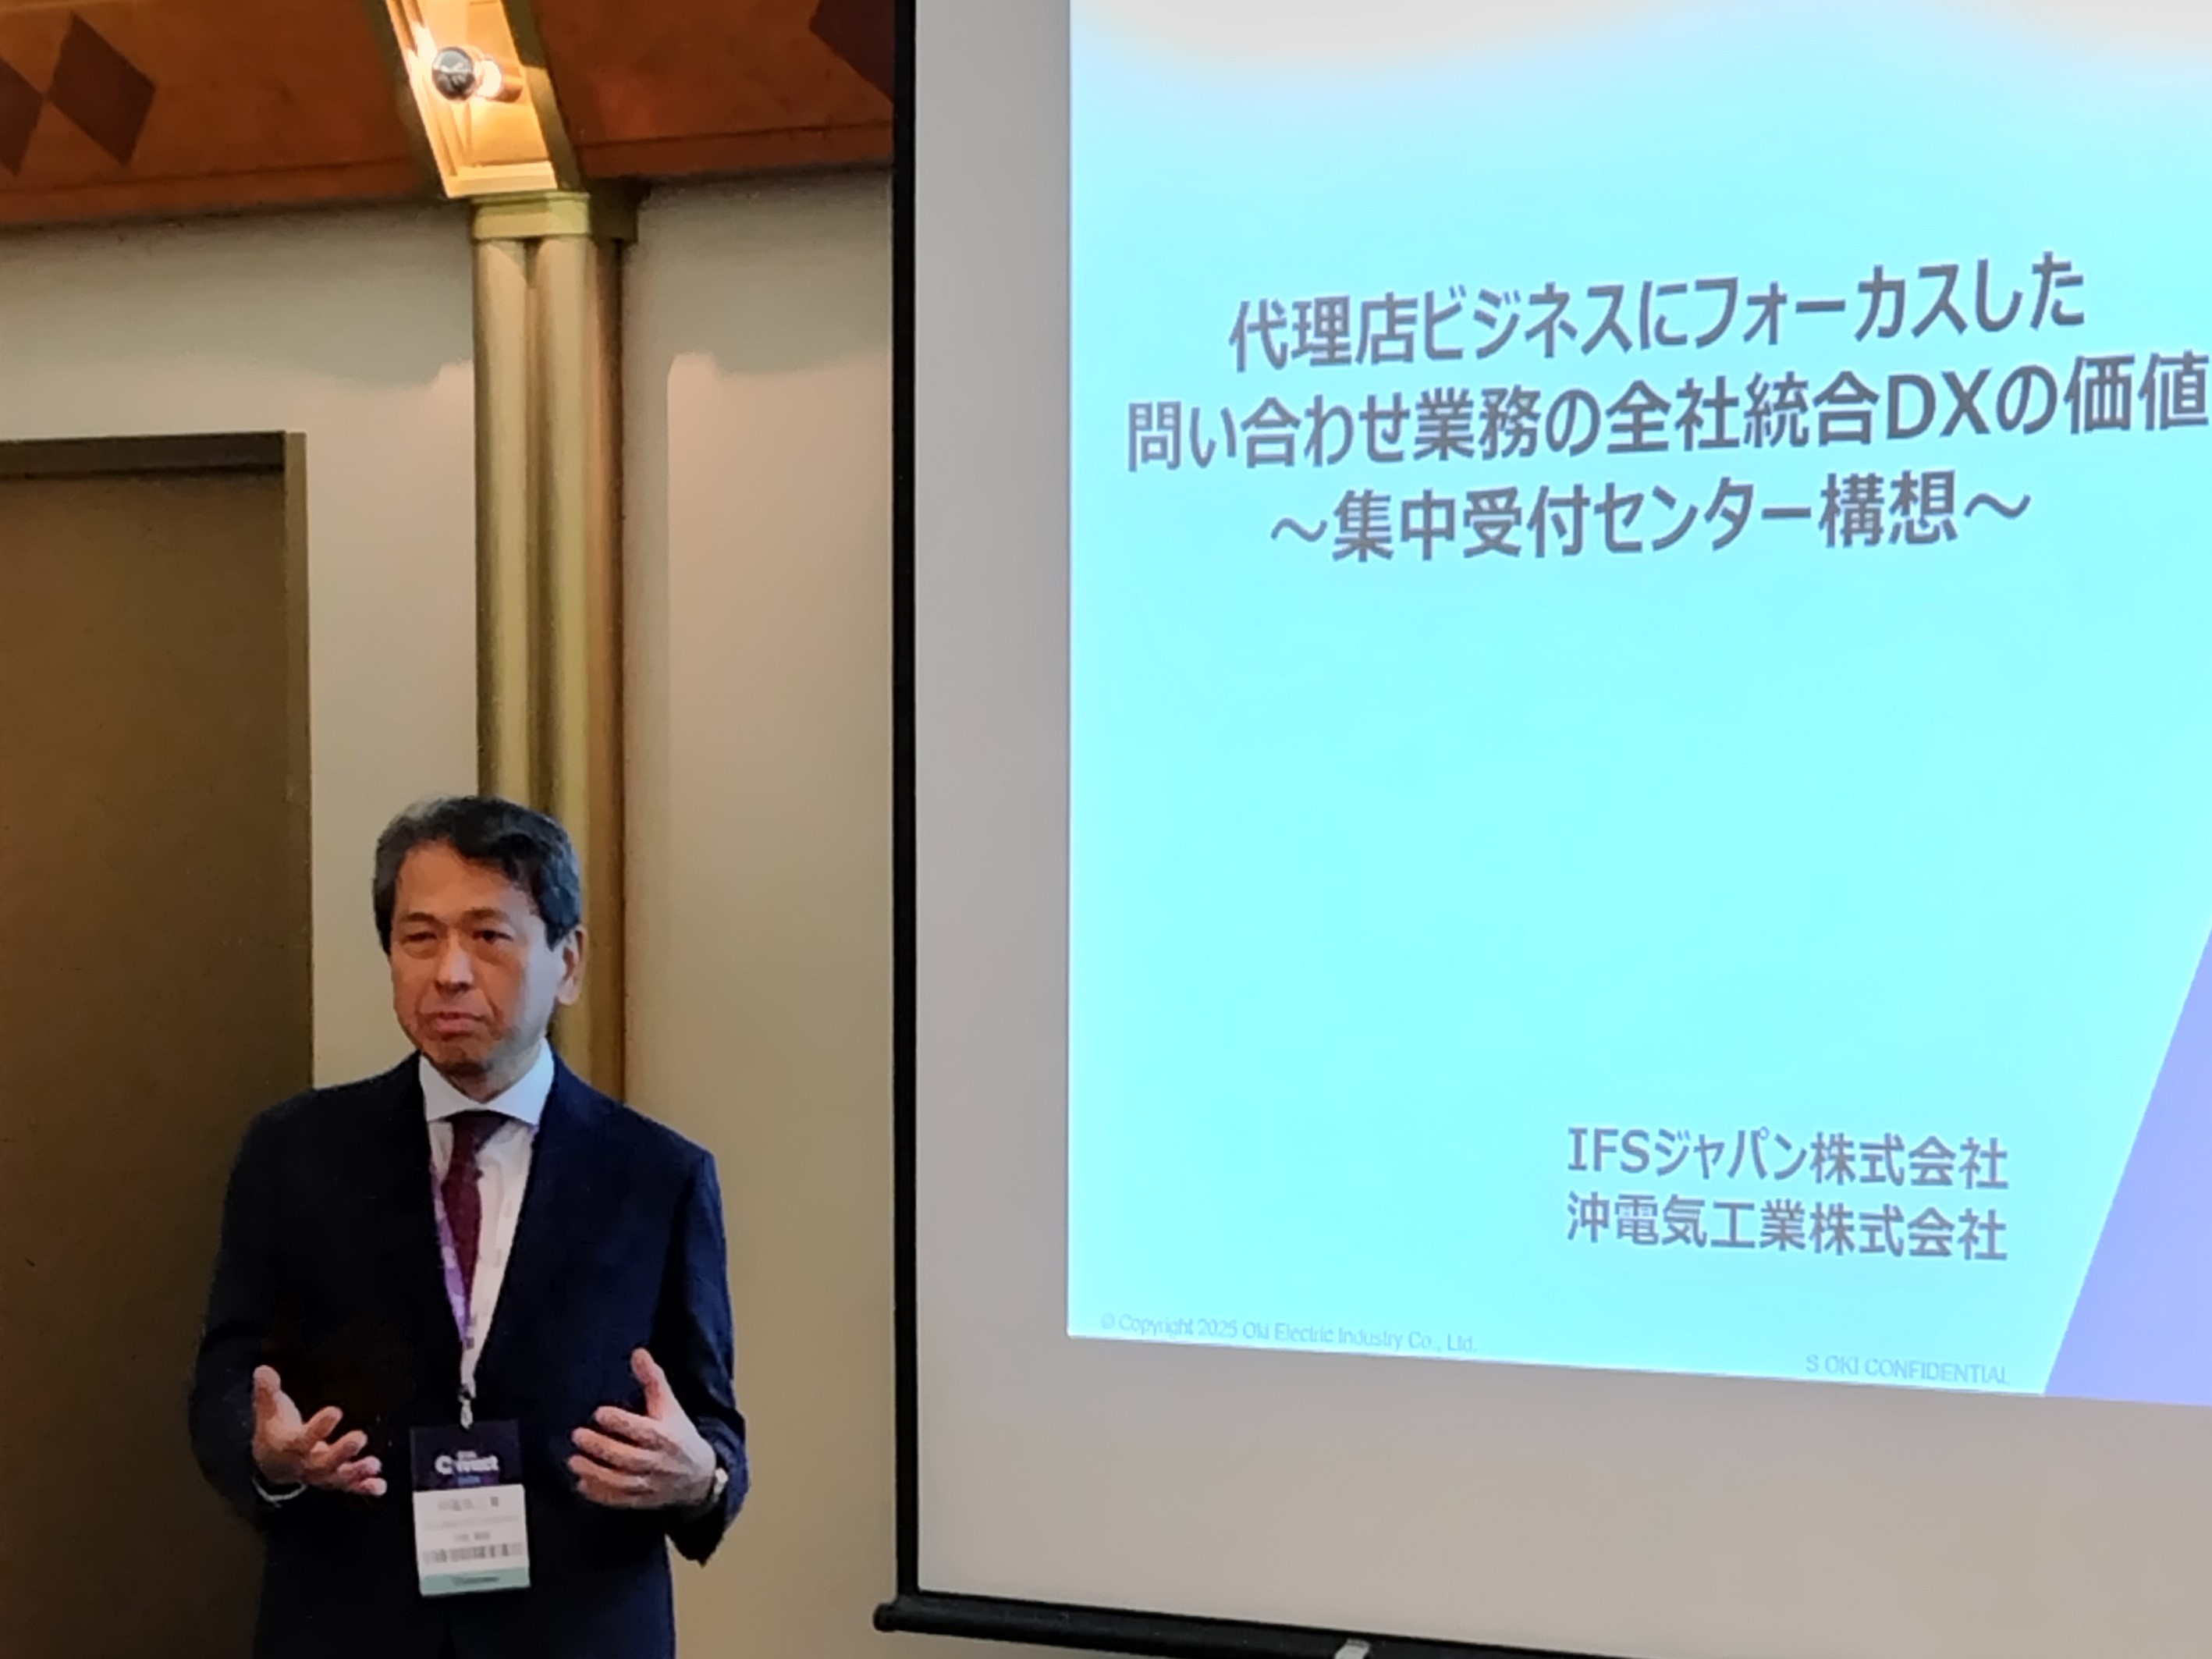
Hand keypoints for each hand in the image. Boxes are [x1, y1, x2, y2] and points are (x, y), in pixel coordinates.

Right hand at [251, 1366, 385, 1495]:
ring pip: (337, 1476)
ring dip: (356, 1472)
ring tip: (374, 1465)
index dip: (318, 1427)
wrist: (272, 1464)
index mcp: (289, 1446)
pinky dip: (364, 1486)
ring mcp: (320, 1473)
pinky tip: (380, 1485)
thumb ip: (268, 1392)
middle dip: (341, 1452)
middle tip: (359, 1438)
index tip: (334, 1412)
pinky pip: (348, 1485)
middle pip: (323, 1463)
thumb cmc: (275, 1432)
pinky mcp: (333, 1477)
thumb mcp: (268, 1411)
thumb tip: (263, 1370)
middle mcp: (305, 1463)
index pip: (303, 1439)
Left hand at [570, 1348, 717, 1510]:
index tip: (599, 1413)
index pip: (642, 1430)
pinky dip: (601, 1494)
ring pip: (621, 1481)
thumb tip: (637, 1353)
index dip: (620, 1422)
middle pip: (627, 1457)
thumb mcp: (670, 1406)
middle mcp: (658, 1462)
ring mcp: (650, 1484)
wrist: (700, 1476)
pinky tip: (582, 1484)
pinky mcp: (642, 1500)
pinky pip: (620, 1500)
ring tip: (573, 1461)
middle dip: (601, 1447)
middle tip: (577, 1435)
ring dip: (595, 1472)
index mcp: (666, 1436)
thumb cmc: (679, 1434)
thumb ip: (653, 1380)